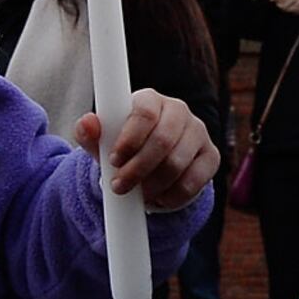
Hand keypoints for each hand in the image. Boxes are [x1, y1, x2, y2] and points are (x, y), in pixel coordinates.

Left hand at [78, 89, 219, 211]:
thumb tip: (87, 123)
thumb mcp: (103, 141)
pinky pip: (194, 181)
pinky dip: (173, 196)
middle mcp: (178, 111)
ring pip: (177, 163)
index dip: (130, 138)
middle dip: (138, 169)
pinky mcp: (211, 156)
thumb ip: (90, 133)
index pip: (145, 112)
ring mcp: (198, 132)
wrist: (152, 164)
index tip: (114, 160)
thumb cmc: (124, 146)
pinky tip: (159, 199)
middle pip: (163, 140)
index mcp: (150, 100)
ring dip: (153, 185)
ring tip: (138, 195)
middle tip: (120, 186)